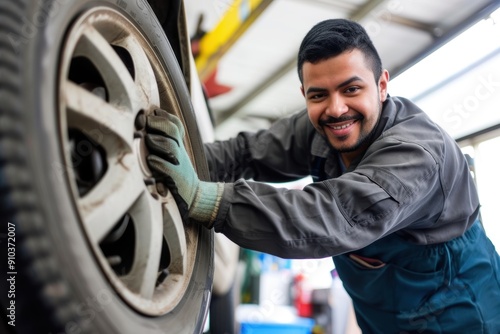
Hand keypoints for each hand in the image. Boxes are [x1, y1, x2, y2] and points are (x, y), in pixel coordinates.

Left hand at [145, 109, 222, 226]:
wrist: (194, 196)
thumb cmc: (177, 176)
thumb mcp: (174, 156)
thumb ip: (164, 143)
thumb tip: (147, 125)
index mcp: (179, 145)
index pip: (175, 124)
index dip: (164, 116)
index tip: (153, 112)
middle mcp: (179, 152)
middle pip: (172, 130)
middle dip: (158, 123)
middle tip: (146, 121)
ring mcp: (178, 165)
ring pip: (169, 147)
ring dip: (156, 141)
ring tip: (147, 138)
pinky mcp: (176, 179)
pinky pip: (167, 168)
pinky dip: (158, 163)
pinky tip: (151, 160)